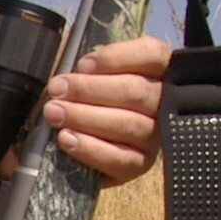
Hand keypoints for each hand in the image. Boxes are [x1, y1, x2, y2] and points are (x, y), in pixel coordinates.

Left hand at [41, 34, 170, 184]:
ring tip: (54, 113)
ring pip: (128, 124)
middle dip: (90, 90)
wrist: (81, 141)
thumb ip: (89, 62)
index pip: (152, 55)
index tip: (83, 64)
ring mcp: (156, 136)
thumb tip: (77, 58)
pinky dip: (91, 149)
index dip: (117, 57)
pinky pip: (121, 159)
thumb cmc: (87, 97)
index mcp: (158, 70)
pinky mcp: (142, 165)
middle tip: (56, 89)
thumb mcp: (91, 71)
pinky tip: (67, 139)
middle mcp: (166, 103)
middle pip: (135, 91)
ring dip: (85, 117)